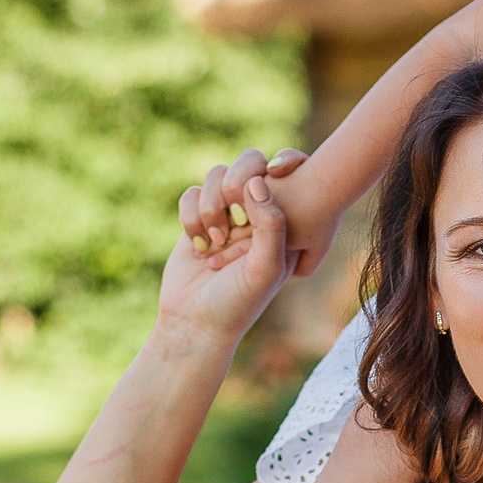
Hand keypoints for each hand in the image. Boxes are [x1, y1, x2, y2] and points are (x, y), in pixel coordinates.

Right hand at [157, 163, 294, 349]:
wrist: (196, 322)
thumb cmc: (240, 300)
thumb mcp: (266, 266)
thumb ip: (271, 223)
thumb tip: (257, 180)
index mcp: (286, 218)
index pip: (292, 169)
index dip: (285, 160)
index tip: (278, 172)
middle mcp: (257, 209)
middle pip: (250, 160)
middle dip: (238, 183)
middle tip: (236, 217)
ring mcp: (225, 211)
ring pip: (217, 174)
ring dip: (212, 207)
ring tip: (217, 244)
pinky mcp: (196, 217)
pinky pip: (191, 193)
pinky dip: (191, 217)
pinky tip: (200, 247)